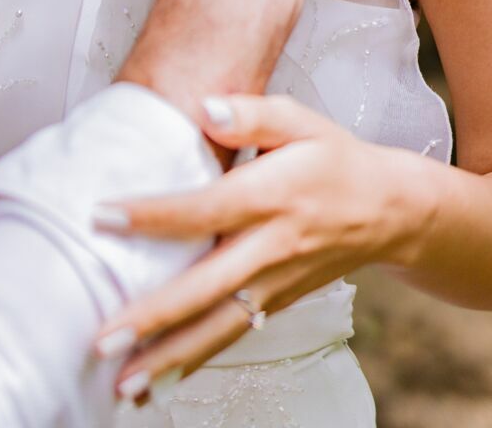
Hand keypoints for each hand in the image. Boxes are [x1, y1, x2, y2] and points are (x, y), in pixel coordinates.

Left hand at [94, 95, 440, 405]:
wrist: (391, 210)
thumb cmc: (336, 158)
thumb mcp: (300, 120)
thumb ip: (251, 112)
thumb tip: (205, 107)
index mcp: (271, 195)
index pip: (205, 208)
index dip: (152, 215)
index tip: (102, 217)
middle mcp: (271, 248)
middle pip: (206, 288)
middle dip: (152, 316)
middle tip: (101, 337)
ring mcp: (275, 285)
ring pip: (217, 328)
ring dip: (168, 358)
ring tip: (122, 384)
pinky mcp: (277, 305)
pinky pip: (232, 336)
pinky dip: (195, 362)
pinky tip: (160, 380)